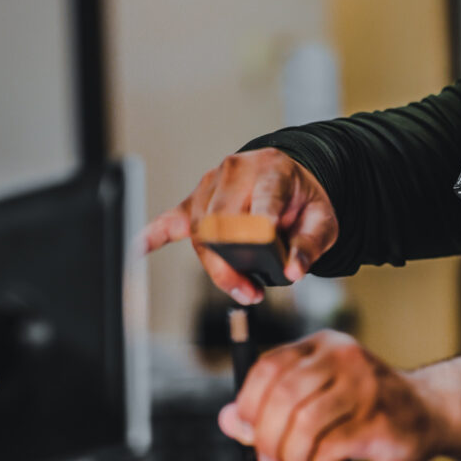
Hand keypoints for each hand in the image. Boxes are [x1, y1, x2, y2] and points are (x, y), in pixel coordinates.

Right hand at [141, 149, 337, 302]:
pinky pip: (170, 219)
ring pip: (201, 231)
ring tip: (241, 289)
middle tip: (251, 291)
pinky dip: (153, 234)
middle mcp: (236, 172)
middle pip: (222, 222)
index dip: (261, 223)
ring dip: (215, 266)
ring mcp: (211, 185)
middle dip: (233, 261)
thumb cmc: (304, 199)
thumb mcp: (323, 219)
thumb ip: (311, 244)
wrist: (292, 177)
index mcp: (271, 170)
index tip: (265, 244)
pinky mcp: (196, 201)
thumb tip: (293, 270)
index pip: (262, 197)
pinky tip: (137, 248)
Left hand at [218, 330, 441, 460]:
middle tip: (270, 460)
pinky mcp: (378, 421)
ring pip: (303, 426)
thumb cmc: (367, 405)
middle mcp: (343, 359)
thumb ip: (270, 405)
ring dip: (294, 456)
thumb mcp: (316, 394)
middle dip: (267, 438)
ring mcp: (364, 388)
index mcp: (323, 346)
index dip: (247, 404)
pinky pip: (330, 448)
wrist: (429, 412)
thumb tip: (230, 420)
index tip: (245, 430)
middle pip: (282, 398)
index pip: (268, 367)